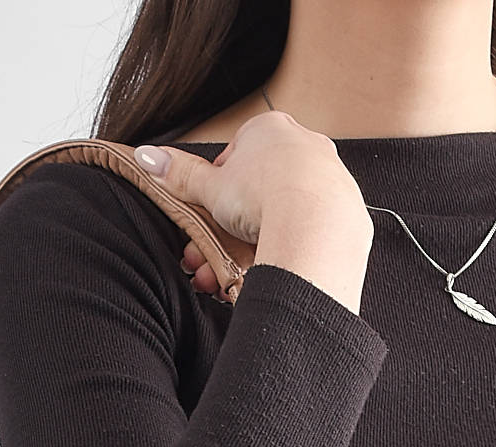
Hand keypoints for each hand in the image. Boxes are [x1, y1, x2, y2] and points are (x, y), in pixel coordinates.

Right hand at [136, 114, 373, 310]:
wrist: (316, 225)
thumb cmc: (264, 198)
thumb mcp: (210, 187)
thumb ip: (179, 174)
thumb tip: (146, 157)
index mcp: (270, 130)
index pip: (237, 157)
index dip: (219, 192)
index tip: (212, 218)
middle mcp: (306, 145)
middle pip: (263, 186)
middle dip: (237, 224)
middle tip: (220, 252)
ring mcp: (331, 175)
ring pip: (289, 208)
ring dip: (264, 238)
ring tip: (244, 268)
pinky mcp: (349, 209)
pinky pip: (315, 228)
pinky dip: (296, 245)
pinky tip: (279, 265)